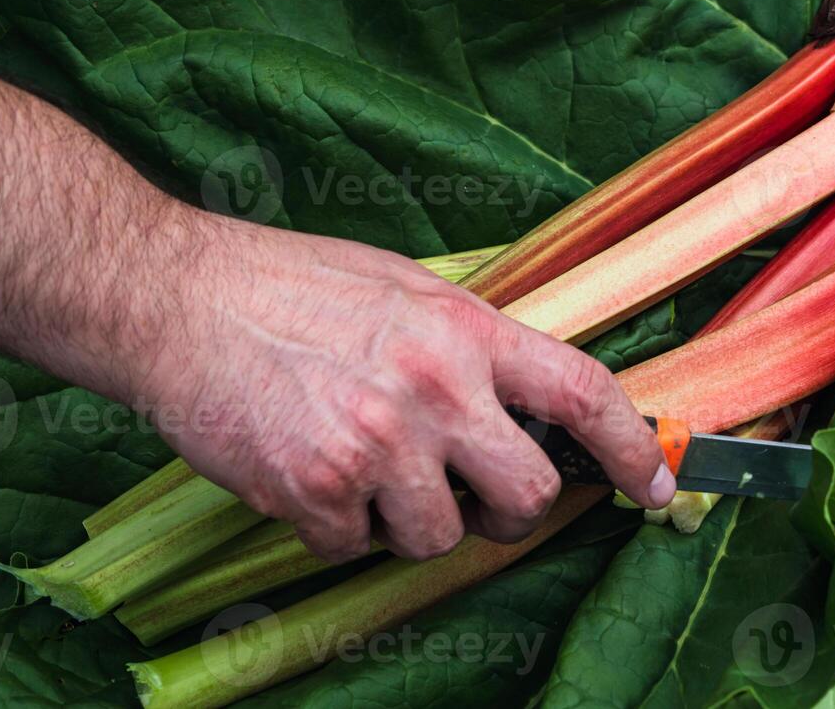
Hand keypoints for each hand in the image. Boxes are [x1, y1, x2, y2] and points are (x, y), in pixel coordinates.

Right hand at [130, 206, 676, 562]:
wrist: (178, 300)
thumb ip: (470, 345)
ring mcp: (376, 444)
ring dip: (408, 522)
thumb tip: (523, 402)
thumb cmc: (291, 286)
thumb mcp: (405, 289)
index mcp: (465, 330)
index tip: (657, 481)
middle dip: (509, 511)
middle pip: (526, 495)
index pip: (583, 392)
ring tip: (361, 468)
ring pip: (438, 538)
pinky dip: (337, 529)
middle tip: (472, 496)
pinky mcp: (315, 490)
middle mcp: (435, 389)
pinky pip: (355, 549)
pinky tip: (307, 473)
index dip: (634, 444)